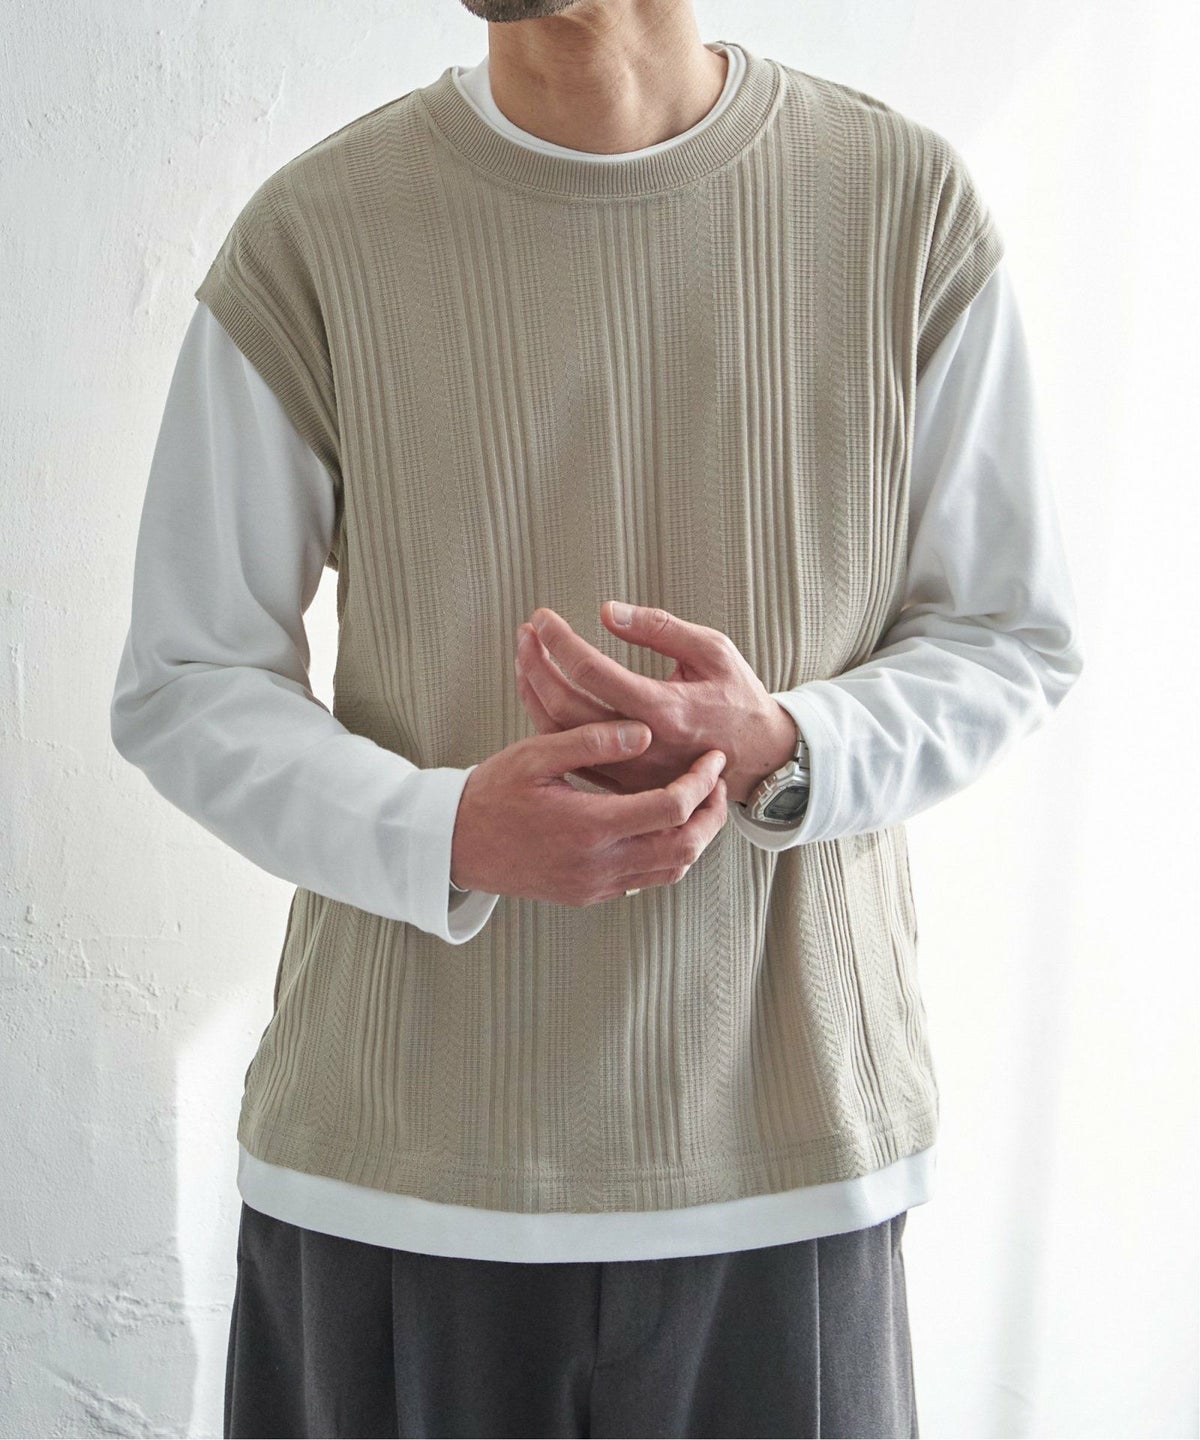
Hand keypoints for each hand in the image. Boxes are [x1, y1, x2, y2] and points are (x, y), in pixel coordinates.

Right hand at [449, 720, 727, 904]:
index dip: (702, 781)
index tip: (712, 758)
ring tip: (699, 801)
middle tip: (718, 782)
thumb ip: (592, 741)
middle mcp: (599, 864)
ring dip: (695, 836)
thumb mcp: (536, 753)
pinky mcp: (589, 895)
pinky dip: (669, 854)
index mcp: (589, 826)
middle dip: (712, 814)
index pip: (671, 808)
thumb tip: (645, 733)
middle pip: (685, 847)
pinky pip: (646, 880)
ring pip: (672, 870)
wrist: (454, 844)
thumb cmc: (492, 792)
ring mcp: (596, 885)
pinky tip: (664, 824)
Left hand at [512, 602, 798, 805]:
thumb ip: (660, 629)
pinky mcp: (623, 783)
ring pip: (561, 735)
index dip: (560, 641)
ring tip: (526, 656)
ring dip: (534, 692)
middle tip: (526, 633)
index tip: (544, 617)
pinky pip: (571, 754)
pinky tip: (540, 692)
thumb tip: (607, 612)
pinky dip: (547, 720)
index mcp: (666, 709)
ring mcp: (629, 769)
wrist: (758, 758)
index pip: (593, 672)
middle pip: (566, 706)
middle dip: (537, 664)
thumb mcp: (713, 650)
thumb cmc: (737, 697)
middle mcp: (642, 744)